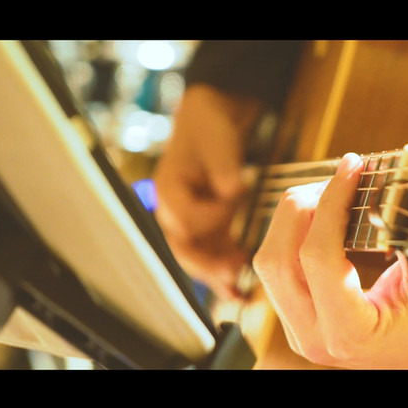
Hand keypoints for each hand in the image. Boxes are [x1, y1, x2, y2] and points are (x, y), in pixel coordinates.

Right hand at [153, 85, 261, 300]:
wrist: (214, 115)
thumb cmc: (210, 124)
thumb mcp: (218, 141)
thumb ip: (224, 169)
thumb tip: (233, 191)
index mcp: (168, 189)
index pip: (184, 219)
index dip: (211, 215)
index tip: (236, 196)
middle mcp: (173, 209)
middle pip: (184, 249)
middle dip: (208, 265)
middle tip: (233, 272)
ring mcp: (191, 220)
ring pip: (199, 258)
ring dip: (217, 275)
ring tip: (239, 292)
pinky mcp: (209, 225)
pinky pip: (213, 253)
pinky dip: (224, 270)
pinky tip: (239, 290)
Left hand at [252, 153, 407, 368]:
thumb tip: (390, 180)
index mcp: (350, 332)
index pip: (318, 256)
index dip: (331, 202)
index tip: (352, 166)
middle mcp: (315, 337)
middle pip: (277, 258)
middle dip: (302, 206)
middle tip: (339, 178)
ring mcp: (301, 331)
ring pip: (269, 262)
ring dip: (293, 218)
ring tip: (331, 192)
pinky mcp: (298, 319)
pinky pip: (279, 269)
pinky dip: (294, 234)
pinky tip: (323, 214)